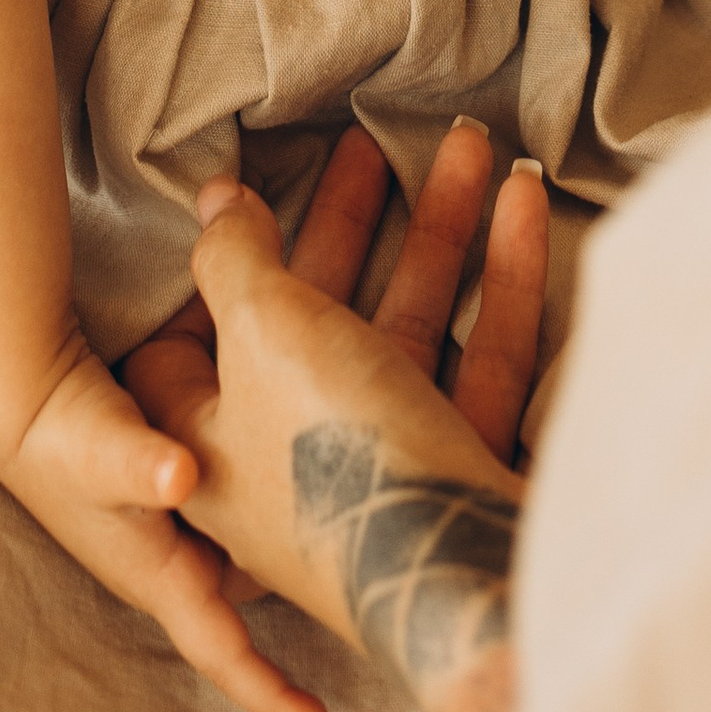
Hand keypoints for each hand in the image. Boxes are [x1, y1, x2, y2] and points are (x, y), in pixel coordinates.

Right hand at [0, 338, 329, 711]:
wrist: (32, 400)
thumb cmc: (66, 437)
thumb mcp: (101, 451)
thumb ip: (135, 464)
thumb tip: (180, 477)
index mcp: (164, 579)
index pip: (223, 653)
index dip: (271, 693)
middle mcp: (179, 567)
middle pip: (258, 599)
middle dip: (308, 592)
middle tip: (369, 573)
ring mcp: (182, 534)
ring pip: (255, 554)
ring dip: (297, 543)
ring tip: (359, 525)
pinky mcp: (186, 495)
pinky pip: (244, 514)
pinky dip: (276, 503)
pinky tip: (313, 469)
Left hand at [127, 122, 546, 711]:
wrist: (454, 572)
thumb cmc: (333, 448)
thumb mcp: (263, 330)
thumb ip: (234, 257)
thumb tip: (215, 201)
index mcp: (213, 441)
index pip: (187, 345)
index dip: (212, 268)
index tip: (246, 194)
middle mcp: (287, 462)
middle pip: (313, 318)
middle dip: (352, 219)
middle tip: (375, 139)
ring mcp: (378, 470)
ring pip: (404, 327)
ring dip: (439, 231)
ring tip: (469, 142)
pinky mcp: (452, 472)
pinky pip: (472, 361)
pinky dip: (497, 282)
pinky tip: (523, 206)